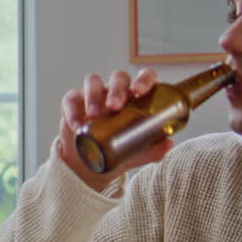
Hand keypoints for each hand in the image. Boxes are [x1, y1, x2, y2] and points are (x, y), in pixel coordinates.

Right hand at [57, 68, 172, 191]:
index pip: (145, 77)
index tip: (139, 91)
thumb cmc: (116, 150)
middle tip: (114, 107)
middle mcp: (116, 91)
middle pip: (119, 78)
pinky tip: (77, 126)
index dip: (143, 79)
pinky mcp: (73, 102)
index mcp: (136, 97)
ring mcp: (94, 95)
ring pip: (93, 82)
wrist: (88, 163)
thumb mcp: (137, 153)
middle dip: (117, 90)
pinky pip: (71, 99)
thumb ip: (154, 149)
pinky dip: (73, 111)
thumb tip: (169, 143)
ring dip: (94, 96)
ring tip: (94, 115)